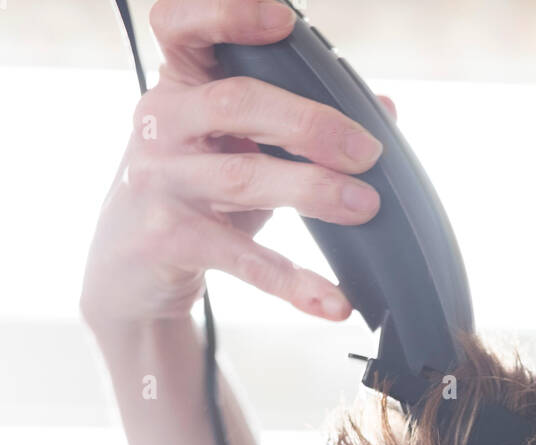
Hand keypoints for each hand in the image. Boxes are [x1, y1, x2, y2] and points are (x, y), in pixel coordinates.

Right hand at [80, 0, 396, 326]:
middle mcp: (160, 124)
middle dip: (311, 124)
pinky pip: (242, 259)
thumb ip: (294, 123)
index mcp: (176, 85)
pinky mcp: (168, 241)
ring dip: (313, 190)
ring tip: (364, 205)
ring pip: (244, 177)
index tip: (286, 21)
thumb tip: (385, 111)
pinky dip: (294, 282)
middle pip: (238, 103)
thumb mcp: (230, 149)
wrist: (126, 272)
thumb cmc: (189, 196)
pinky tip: (333, 301)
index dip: (230, 15)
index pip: (182, 24)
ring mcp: (159, 182)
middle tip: (367, 151)